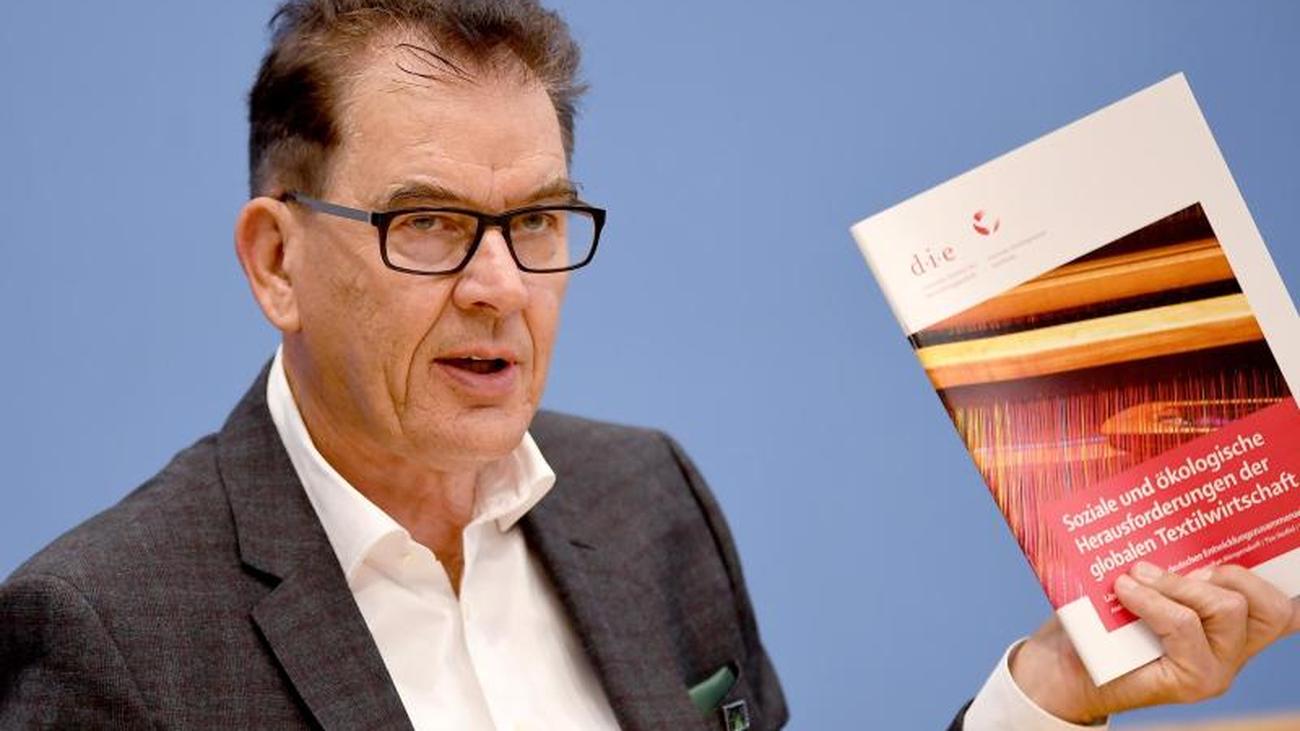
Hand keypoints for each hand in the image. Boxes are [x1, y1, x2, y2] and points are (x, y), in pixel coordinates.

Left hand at [1009, 562, 1297, 724]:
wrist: (1065, 668)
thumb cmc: (1102, 619)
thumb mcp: (1142, 582)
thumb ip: (1167, 560)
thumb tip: (1166, 506)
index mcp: (1235, 624)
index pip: (1280, 603)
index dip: (1271, 572)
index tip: (1246, 541)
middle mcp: (1236, 648)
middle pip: (1269, 605)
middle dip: (1229, 572)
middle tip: (1188, 566)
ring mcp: (1218, 668)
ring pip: (1228, 609)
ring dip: (1180, 583)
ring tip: (1139, 575)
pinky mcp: (1193, 681)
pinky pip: (1185, 626)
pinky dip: (1153, 601)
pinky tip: (1126, 590)